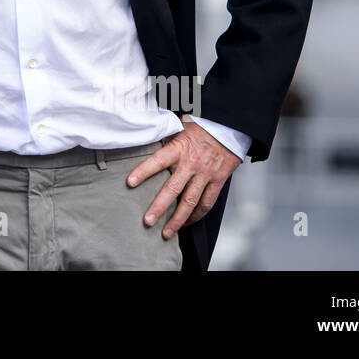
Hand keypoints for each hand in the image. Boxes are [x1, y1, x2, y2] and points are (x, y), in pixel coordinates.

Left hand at [125, 117, 240, 239]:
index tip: (130, 182)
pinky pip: (207, 202)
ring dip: (178, 219)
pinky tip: (187, 223)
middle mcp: (191, 163)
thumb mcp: (178, 126)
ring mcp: (205, 174)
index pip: (157, 161)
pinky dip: (197, 215)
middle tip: (147, 221)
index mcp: (179, 148)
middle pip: (173, 189)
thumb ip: (164, 137)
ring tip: (166, 232)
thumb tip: (145, 137)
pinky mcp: (218, 181)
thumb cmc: (201, 126)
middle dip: (159, 207)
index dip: (143, 171)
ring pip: (190, 202)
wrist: (229, 127)